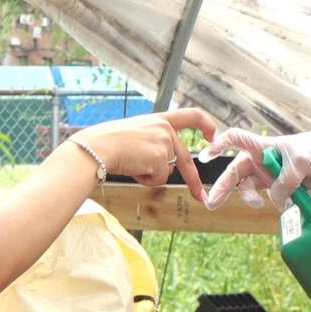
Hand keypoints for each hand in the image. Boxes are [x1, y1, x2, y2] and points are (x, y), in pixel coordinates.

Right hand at [76, 109, 215, 198]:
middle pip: (185, 158)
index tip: (213, 136)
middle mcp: (165, 129)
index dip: (206, 124)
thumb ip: (153, 145)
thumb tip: (167, 170)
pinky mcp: (161, 158)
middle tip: (200, 196)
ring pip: (165, 171)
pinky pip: (158, 179)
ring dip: (149, 175)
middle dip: (193, 180)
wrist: (97, 148)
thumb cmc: (107, 143)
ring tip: (130, 163)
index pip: (190, 115)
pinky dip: (145, 180)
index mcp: (158, 120)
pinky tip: (132, 168)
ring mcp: (165, 143)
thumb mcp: (134, 136)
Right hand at [200, 127, 310, 210]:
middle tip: (211, 203)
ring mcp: (267, 176)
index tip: (206, 155)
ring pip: (248, 190)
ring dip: (250, 199)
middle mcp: (259, 161)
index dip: (220, 145)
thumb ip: (286, 180)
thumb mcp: (301, 162)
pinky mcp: (277, 189)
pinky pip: (270, 200)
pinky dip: (276, 204)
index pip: (236, 140)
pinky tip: (287, 206)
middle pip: (234, 173)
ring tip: (258, 204)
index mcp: (262, 146)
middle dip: (222, 188)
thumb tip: (274, 200)